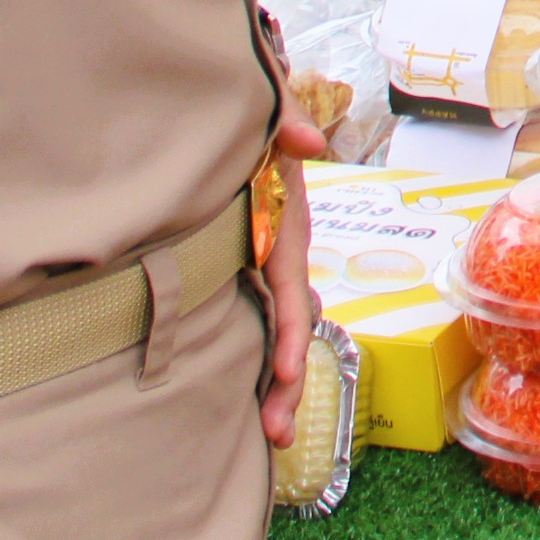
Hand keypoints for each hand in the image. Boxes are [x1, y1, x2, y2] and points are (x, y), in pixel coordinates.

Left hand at [254, 99, 324, 448]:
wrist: (228, 104)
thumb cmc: (249, 104)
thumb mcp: (266, 103)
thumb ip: (284, 117)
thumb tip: (311, 143)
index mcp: (283, 219)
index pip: (290, 280)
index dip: (292, 327)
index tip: (291, 369)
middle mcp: (276, 249)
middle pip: (289, 322)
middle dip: (290, 379)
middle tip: (278, 434)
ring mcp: (258, 262)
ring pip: (273, 329)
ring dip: (277, 382)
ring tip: (270, 436)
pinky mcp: (238, 265)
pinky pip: (252, 316)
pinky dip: (258, 358)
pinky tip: (248, 398)